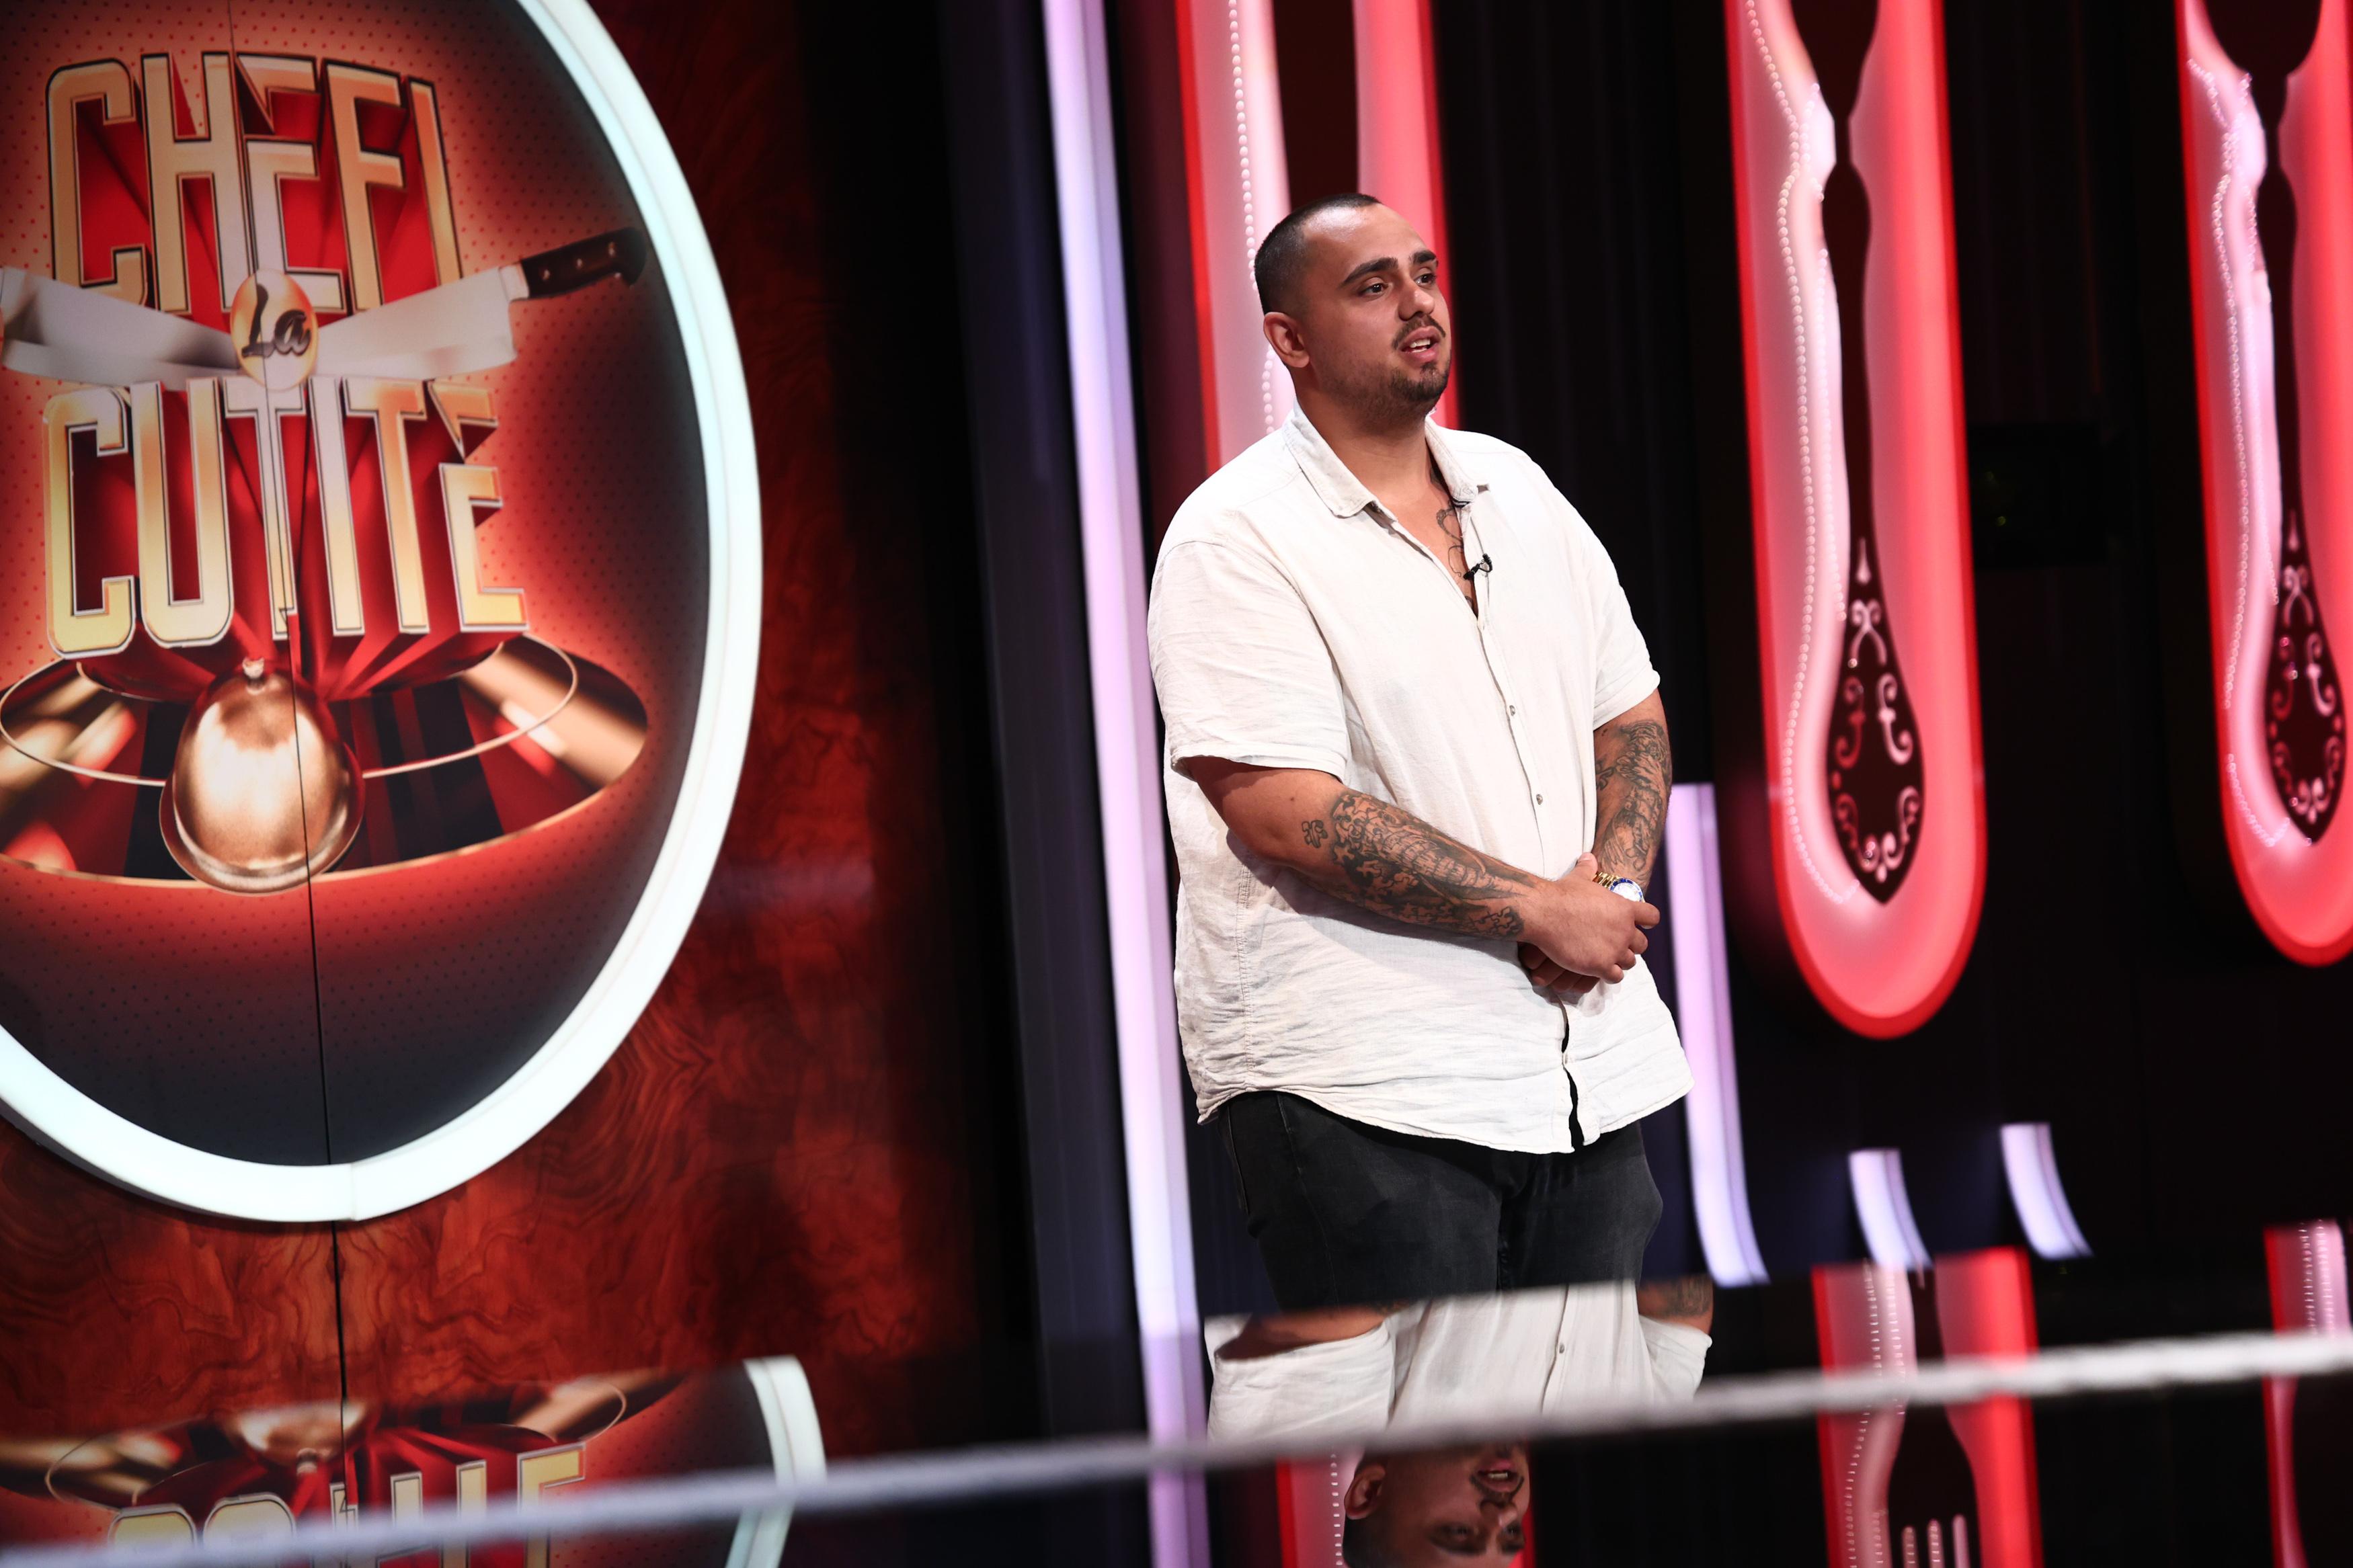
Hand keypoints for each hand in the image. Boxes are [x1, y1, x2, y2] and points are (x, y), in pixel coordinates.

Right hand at [1521, 853, 1657, 988]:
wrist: (1545, 912)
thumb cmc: (1562, 894)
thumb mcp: (1579, 878)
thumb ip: (1588, 869)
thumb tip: (1588, 857)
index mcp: (1625, 909)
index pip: (1652, 917)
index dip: (1647, 921)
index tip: (1642, 924)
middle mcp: (1625, 930)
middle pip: (1642, 944)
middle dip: (1631, 945)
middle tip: (1617, 944)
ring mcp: (1614, 950)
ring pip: (1630, 962)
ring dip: (1620, 961)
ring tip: (1607, 959)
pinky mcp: (1601, 966)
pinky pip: (1615, 977)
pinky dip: (1609, 974)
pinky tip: (1598, 969)